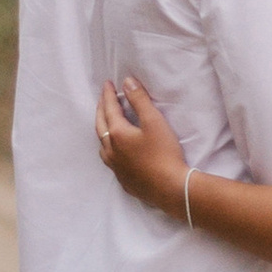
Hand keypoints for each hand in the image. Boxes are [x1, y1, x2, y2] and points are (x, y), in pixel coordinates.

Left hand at [95, 76, 189, 215]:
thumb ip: (139, 100)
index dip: (108, 95)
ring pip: (102, 145)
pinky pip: (110, 160)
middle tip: (103, 98)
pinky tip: (117, 151)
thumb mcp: (154, 122)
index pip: (109, 109)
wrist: (170, 188)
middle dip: (101, 109)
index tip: (107, 83)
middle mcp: (111, 151)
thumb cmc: (164, 153)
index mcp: (117, 134)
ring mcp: (115, 167)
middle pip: (100, 126)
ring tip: (106, 123)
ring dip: (102, 130)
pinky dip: (109, 149)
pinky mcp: (123, 180)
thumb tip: (126, 82)